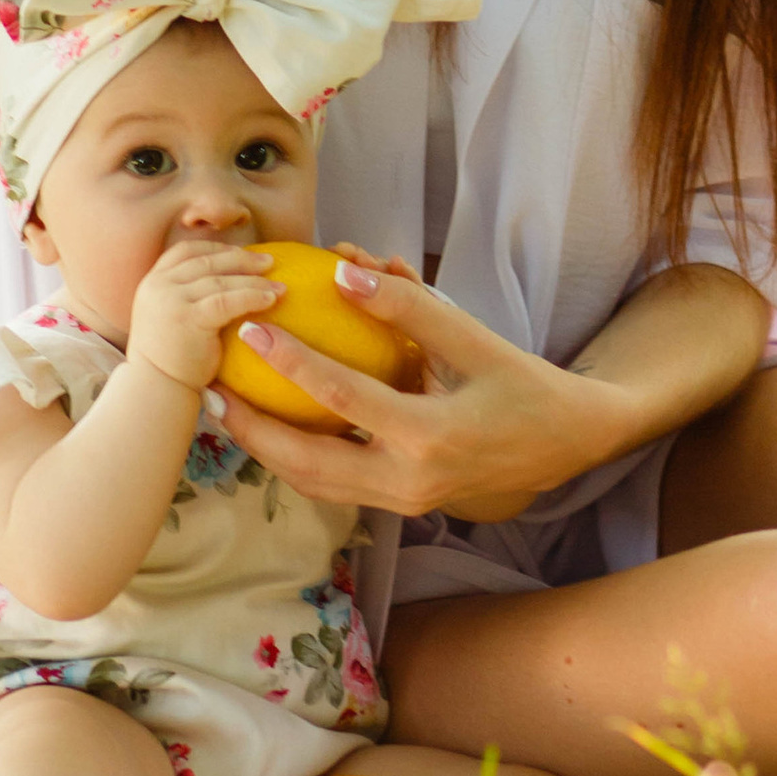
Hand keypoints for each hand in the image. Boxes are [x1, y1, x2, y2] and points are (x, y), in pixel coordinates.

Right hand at [126, 233, 280, 397]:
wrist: (154, 390)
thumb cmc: (168, 363)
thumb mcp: (166, 319)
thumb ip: (183, 298)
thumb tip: (220, 283)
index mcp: (152, 282)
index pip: (185, 252)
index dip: (215, 249)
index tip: (239, 252)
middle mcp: (158, 285)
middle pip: (207, 261)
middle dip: (242, 260)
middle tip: (270, 262)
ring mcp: (171, 299)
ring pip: (221, 281)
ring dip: (255, 281)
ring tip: (280, 287)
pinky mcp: (188, 317)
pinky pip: (228, 300)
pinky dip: (252, 297)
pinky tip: (271, 300)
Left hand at [213, 254, 632, 521]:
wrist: (565, 444)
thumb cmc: (521, 383)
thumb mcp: (474, 337)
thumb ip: (410, 306)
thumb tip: (345, 270)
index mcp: (430, 437)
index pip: (342, 398)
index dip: (291, 362)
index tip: (250, 329)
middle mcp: (409, 481)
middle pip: (308, 463)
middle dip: (252, 430)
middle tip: (210, 387)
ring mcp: (403, 502)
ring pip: (314, 484)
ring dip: (266, 449)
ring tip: (225, 409)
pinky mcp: (400, 505)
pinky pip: (334, 486)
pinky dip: (297, 459)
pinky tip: (270, 427)